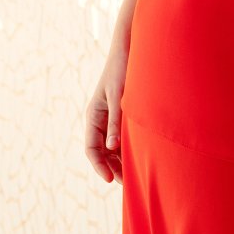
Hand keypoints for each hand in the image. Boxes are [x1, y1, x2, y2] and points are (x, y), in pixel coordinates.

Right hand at [85, 37, 129, 182]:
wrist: (131, 50)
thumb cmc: (123, 70)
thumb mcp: (119, 97)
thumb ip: (116, 122)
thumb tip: (112, 148)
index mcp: (94, 115)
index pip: (91, 148)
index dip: (99, 166)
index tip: (111, 179)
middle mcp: (100, 119)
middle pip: (102, 151)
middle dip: (113, 167)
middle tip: (129, 183)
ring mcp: (111, 118)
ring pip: (112, 147)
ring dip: (121, 160)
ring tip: (136, 174)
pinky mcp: (123, 115)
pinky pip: (122, 137)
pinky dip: (128, 148)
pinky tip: (141, 156)